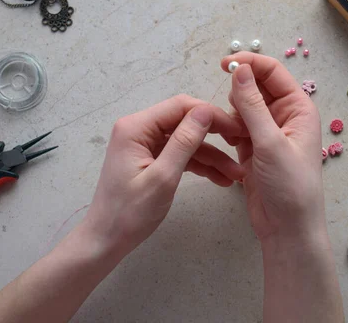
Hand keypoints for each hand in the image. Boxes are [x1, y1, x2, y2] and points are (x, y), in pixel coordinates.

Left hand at [83, 95, 245, 255]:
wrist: (106, 240)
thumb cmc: (129, 213)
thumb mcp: (162, 178)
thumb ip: (184, 142)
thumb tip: (205, 111)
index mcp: (136, 127)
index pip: (181, 106)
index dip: (211, 114)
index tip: (237, 129)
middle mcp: (139, 129)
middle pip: (185, 121)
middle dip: (215, 135)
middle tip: (242, 146)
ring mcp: (144, 144)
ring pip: (186, 141)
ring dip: (211, 156)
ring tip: (237, 175)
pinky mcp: (150, 159)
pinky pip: (179, 155)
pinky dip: (199, 165)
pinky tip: (221, 179)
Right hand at [221, 53, 325, 242]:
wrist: (287, 228)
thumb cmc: (289, 185)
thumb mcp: (270, 142)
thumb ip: (252, 105)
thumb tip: (239, 69)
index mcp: (298, 108)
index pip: (272, 73)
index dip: (249, 63)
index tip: (224, 63)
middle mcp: (284, 116)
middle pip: (255, 88)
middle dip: (239, 94)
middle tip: (230, 113)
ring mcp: (267, 132)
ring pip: (242, 108)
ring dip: (232, 115)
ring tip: (233, 136)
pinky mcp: (253, 148)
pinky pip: (236, 127)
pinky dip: (229, 130)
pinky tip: (230, 143)